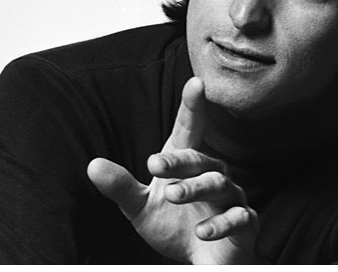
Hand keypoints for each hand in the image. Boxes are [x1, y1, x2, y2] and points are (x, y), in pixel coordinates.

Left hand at [87, 77, 258, 263]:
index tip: (196, 83)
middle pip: (201, 159)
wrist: (200, 261)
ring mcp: (232, 198)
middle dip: (180, 161)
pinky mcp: (245, 223)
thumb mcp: (141, 207)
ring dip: (196, 187)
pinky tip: (202, 231)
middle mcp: (213, 174)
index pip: (190, 129)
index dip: (193, 106)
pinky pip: (239, 217)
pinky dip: (221, 223)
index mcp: (188, 164)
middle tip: (155, 166)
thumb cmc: (173, 226)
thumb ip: (121, 187)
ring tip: (173, 196)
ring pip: (219, 183)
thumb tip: (92, 165)